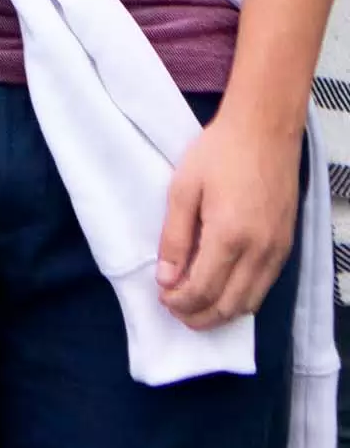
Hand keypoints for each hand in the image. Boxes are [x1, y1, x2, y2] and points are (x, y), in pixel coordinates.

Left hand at [155, 108, 302, 327]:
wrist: (265, 131)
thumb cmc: (218, 153)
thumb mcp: (183, 189)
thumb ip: (174, 238)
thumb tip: (166, 279)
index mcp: (229, 236)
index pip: (203, 290)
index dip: (180, 302)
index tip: (162, 297)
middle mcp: (259, 251)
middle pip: (229, 306)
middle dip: (198, 316)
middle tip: (174, 308)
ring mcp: (277, 251)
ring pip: (250, 303)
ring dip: (221, 313)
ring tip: (194, 305)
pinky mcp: (286, 246)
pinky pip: (264, 287)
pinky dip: (241, 298)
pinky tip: (222, 289)